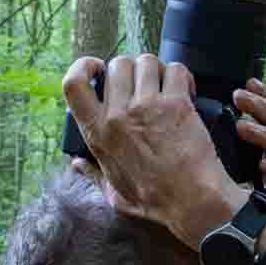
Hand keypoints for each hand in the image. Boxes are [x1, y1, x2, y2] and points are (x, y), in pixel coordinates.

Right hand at [63, 53, 242, 246]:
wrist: (192, 202)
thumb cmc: (155, 202)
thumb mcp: (113, 194)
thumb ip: (93, 175)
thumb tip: (77, 164)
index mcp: (97, 134)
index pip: (73, 85)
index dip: (82, 66)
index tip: (96, 68)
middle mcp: (118, 115)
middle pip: (117, 64)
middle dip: (131, 69)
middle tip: (143, 84)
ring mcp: (147, 106)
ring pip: (146, 61)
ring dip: (156, 70)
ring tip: (164, 85)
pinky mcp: (177, 104)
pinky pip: (176, 69)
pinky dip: (182, 75)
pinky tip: (185, 90)